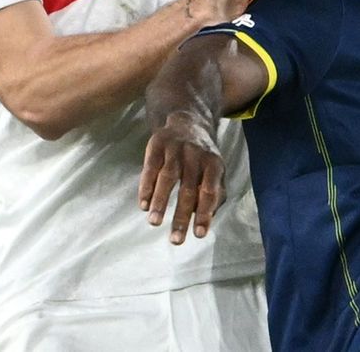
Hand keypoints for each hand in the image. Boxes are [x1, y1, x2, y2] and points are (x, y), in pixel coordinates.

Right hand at [138, 112, 226, 244]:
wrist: (187, 119)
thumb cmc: (203, 156)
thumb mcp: (216, 170)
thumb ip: (216, 194)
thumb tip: (209, 218)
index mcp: (214, 164)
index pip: (210, 191)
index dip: (205, 213)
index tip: (199, 235)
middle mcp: (196, 155)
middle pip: (188, 189)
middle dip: (182, 216)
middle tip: (176, 240)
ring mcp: (176, 148)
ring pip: (168, 178)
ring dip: (161, 202)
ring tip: (154, 223)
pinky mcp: (157, 144)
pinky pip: (150, 168)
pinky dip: (146, 187)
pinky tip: (143, 205)